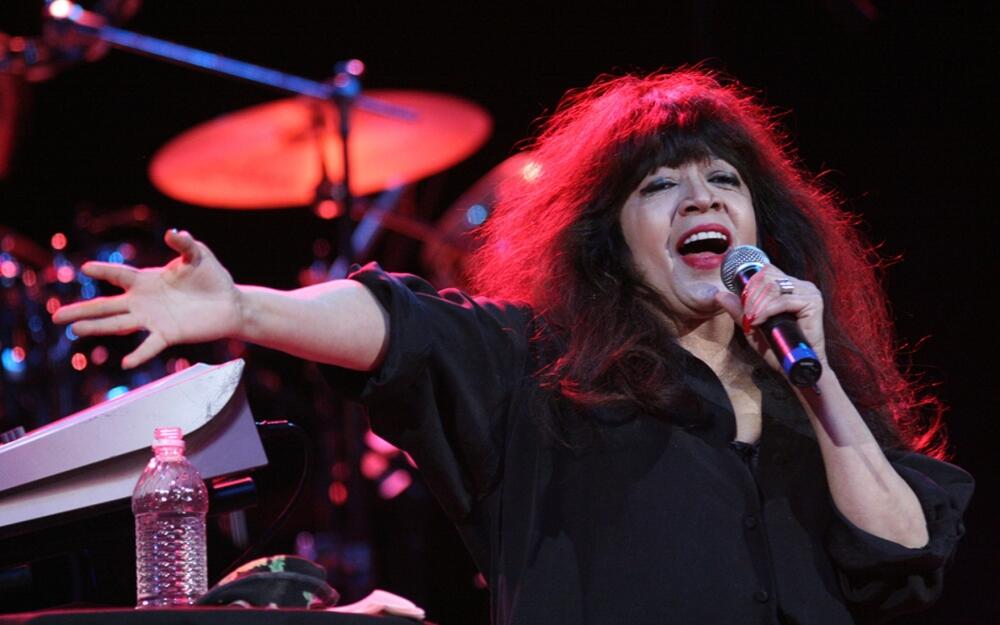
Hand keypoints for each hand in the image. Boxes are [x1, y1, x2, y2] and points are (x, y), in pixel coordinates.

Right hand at [52, 229, 241, 368]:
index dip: (104, 271)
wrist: (230, 303)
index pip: (119, 275)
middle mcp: (144, 301)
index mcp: (147, 280)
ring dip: (98, 327)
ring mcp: (153, 319)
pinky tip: (126, 362)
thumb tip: (173, 232)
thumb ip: (184, 243)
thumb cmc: (211, 277)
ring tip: (75, 330)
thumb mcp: (197, 255)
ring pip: (119, 324)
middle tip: (56, 316)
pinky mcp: (168, 334)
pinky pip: (150, 346)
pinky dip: (139, 354)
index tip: (85, 268)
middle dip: (82, 310)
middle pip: (107, 305)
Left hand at [714, 265, 826, 371]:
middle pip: (766, 277)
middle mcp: (800, 285)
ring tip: (753, 321)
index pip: (764, 272)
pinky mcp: (813, 303)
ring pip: (772, 288)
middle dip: (751, 297)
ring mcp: (808, 292)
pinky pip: (782, 301)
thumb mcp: (752, 326)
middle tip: (748, 317)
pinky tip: (759, 321)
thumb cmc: (777, 347)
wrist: (795, 366)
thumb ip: (738, 309)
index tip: (743, 306)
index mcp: (789, 285)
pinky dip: (766, 311)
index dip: (749, 287)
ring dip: (757, 305)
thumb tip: (720, 294)